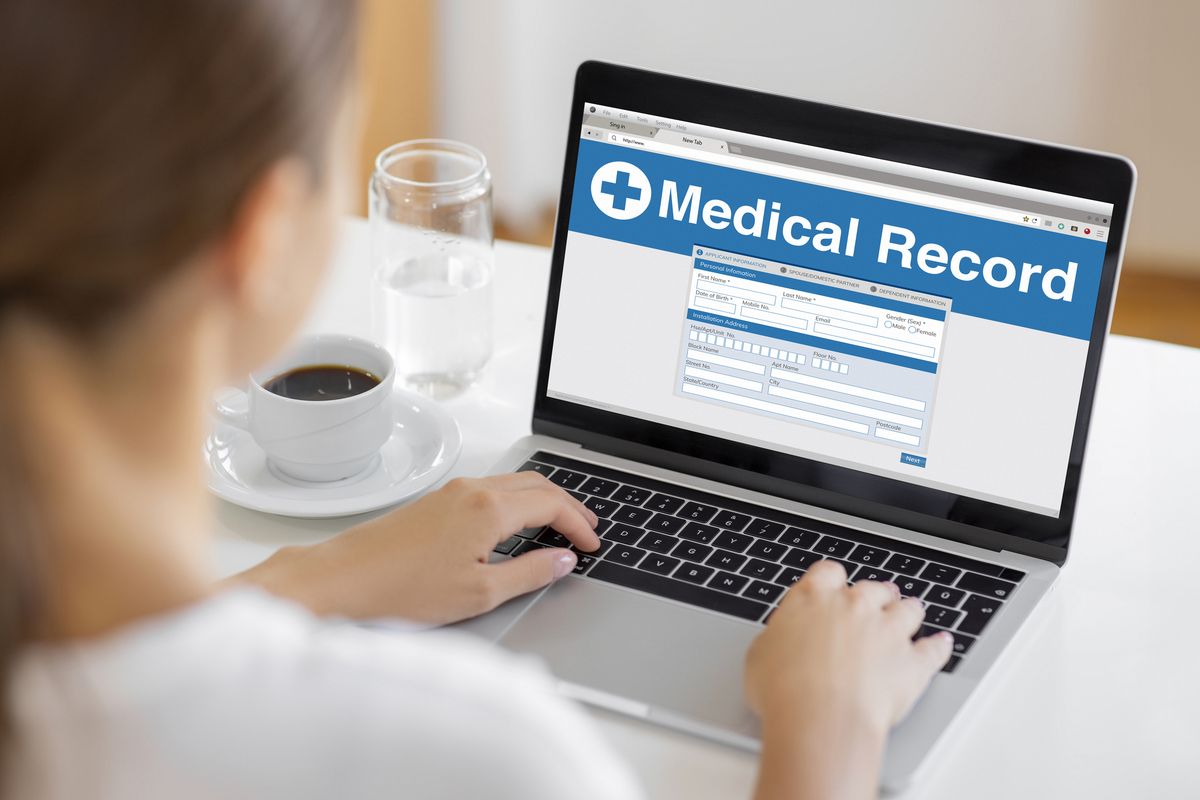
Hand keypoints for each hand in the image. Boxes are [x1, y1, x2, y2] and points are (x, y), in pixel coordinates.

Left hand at [235, 472, 600, 624]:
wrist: (341, 581)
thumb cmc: (401, 590)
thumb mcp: (480, 593)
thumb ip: (530, 573)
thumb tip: (562, 561)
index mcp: (488, 508)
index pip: (552, 504)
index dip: (580, 523)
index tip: (593, 545)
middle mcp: (471, 490)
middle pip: (536, 484)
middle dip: (567, 504)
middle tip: (587, 527)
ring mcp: (450, 492)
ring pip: (512, 483)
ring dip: (542, 500)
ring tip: (559, 524)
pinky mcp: (434, 502)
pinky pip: (489, 490)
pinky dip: (515, 502)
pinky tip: (515, 526)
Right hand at [745, 560, 951, 799]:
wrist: (820, 720)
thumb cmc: (784, 692)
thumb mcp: (759, 657)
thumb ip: (777, 638)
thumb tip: (778, 642)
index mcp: (814, 598)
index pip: (828, 573)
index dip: (833, 580)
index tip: (834, 586)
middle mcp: (854, 607)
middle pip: (873, 588)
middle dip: (876, 594)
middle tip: (876, 599)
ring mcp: (888, 632)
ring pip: (908, 609)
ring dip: (908, 611)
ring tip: (910, 613)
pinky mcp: (913, 663)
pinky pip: (934, 649)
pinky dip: (939, 646)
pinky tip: (942, 643)